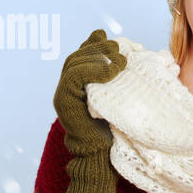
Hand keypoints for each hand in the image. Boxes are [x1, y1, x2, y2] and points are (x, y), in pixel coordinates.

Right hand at [53, 29, 126, 192]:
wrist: (102, 157)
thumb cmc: (116, 131)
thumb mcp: (120, 100)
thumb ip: (118, 82)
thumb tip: (128, 60)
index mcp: (78, 88)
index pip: (81, 58)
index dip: (91, 44)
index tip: (107, 35)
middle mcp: (67, 90)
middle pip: (77, 58)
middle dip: (97, 48)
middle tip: (117, 46)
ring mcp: (63, 95)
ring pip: (75, 64)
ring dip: (98, 57)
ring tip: (119, 59)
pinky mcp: (65, 102)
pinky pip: (74, 77)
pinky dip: (93, 69)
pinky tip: (112, 70)